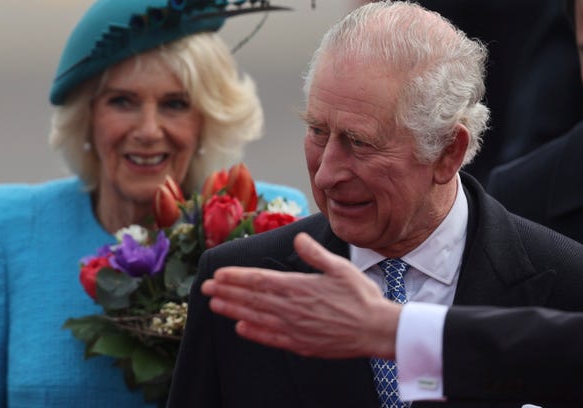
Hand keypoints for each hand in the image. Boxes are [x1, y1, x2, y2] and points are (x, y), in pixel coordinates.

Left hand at [201, 232, 401, 358]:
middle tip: (205, 289)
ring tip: (214, 306)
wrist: (377, 329)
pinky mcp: (301, 344)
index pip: (260, 280)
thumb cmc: (361, 297)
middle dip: (227, 292)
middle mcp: (293, 307)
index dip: (237, 277)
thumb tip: (298, 237)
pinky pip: (272, 338)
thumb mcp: (340, 267)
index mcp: (300, 286)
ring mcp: (295, 327)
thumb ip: (315, 254)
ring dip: (233, 311)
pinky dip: (254, 333)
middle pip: (252, 298)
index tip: (219, 274)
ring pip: (257, 317)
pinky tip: (240, 329)